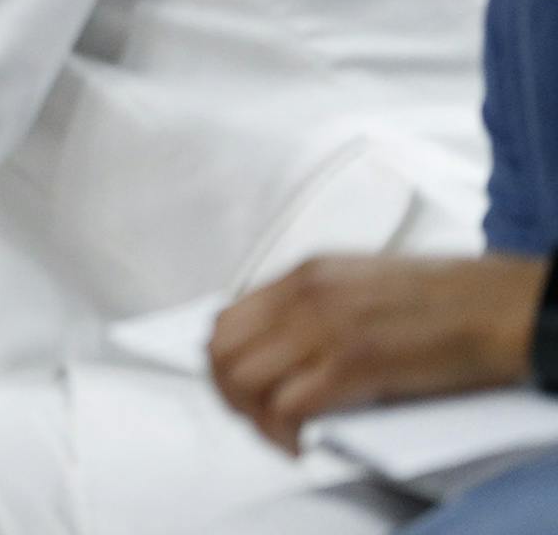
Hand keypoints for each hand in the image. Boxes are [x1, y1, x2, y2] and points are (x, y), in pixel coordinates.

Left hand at [209, 252, 546, 451]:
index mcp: (305, 274)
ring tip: (278, 434)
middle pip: (222, 351)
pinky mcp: (351, 365)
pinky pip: (285, 407)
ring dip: (253, 417)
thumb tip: (283, 345)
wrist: (497, 306)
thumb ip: (316, 304)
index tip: (239, 388)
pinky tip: (299, 444)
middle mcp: (304, 296)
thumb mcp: (360, 283)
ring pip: (243, 380)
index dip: (224, 362)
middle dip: (229, 394)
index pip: (227, 319)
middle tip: (255, 418)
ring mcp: (324, 328)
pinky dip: (283, 433)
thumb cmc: (446, 300)